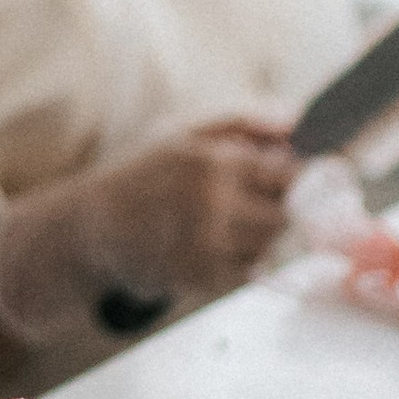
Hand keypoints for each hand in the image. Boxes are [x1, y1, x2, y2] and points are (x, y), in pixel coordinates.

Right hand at [24, 118, 294, 327]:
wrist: (92, 227)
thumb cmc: (144, 174)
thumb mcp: (185, 134)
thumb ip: (245, 123)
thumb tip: (298, 121)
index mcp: (213, 160)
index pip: (290, 172)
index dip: (304, 177)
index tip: (306, 179)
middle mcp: (212, 202)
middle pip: (287, 212)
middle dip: (281, 207)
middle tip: (256, 202)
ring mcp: (207, 244)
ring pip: (270, 243)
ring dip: (261, 234)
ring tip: (226, 222)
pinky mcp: (201, 278)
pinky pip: (250, 270)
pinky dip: (242, 260)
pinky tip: (213, 245)